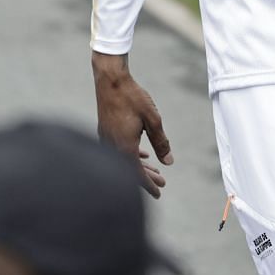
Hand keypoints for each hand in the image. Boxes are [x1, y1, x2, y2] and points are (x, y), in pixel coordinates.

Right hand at [93, 53, 173, 196]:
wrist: (110, 81)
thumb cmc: (132, 98)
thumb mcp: (153, 120)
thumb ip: (161, 142)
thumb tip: (169, 162)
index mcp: (124, 147)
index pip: (137, 175)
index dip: (148, 185)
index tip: (158, 193)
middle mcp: (112, 147)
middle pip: (130, 170)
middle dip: (146, 178)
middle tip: (162, 183)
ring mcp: (106, 139)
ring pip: (124, 160)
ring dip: (139, 166)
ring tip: (154, 170)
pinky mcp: (105, 131)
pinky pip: (118, 150)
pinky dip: (131, 155)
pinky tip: (140, 153)